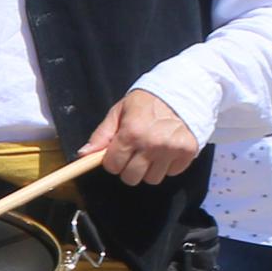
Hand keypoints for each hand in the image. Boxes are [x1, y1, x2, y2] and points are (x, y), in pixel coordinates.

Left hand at [82, 87, 200, 186]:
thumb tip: (83, 154)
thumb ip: (102, 134)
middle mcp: (151, 144)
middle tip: (134, 154)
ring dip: (149, 169)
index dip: (112, 161)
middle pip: (131, 178)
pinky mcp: (187, 153)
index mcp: (131, 132)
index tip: (117, 153)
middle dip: (128, 169)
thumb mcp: (120, 111)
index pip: (112, 165)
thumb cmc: (148, 101)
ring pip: (152, 179)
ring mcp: (171, 150)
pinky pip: (171, 173)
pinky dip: (167, 166)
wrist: (183, 91)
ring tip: (152, 151)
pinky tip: (166, 150)